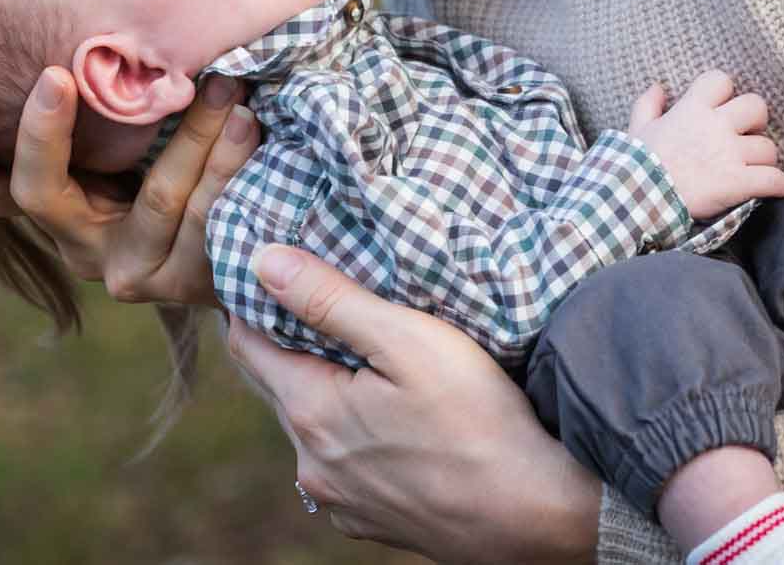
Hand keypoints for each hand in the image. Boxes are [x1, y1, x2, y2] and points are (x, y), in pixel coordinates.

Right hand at [0, 69, 258, 306]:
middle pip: (37, 192)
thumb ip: (106, 83)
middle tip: (57, 75)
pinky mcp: (180, 283)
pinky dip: (228, 163)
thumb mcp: (134, 121)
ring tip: (225, 84)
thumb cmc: (181, 147)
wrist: (250, 239)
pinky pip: (204, 218)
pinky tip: (250, 123)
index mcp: (52, 198)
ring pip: (154, 199)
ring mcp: (126, 266)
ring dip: (191, 133)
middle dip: (43, 131)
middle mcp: (76, 240)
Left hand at [226, 246, 599, 564]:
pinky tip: (388, 419)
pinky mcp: (372, 522)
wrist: (535, 514)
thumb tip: (263, 262)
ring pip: (311, 429)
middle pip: (278, 387)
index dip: (254, 304)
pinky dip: (351, 437)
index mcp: (311, 411)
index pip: (248, 346)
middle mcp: (311, 465)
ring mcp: (340, 501)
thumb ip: (330, 299)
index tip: (269, 272)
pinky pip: (343, 467)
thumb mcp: (406, 337)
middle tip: (316, 302)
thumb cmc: (477, 419)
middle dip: (289, 344)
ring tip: (358, 357)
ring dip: (322, 392)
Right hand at [628, 70, 783, 218]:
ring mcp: (729, 154)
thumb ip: (648, 104)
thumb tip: (659, 87)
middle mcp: (715, 126)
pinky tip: (781, 188)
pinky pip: (774, 179)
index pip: (720, 80)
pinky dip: (782, 184)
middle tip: (748, 135)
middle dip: (756, 121)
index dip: (725, 92)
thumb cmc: (637, 165)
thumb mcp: (637, 129)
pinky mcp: (738, 182)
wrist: (637, 200)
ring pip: (768, 148)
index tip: (722, 106)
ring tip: (757, 170)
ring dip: (765, 160)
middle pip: (756, 106)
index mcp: (692, 109)